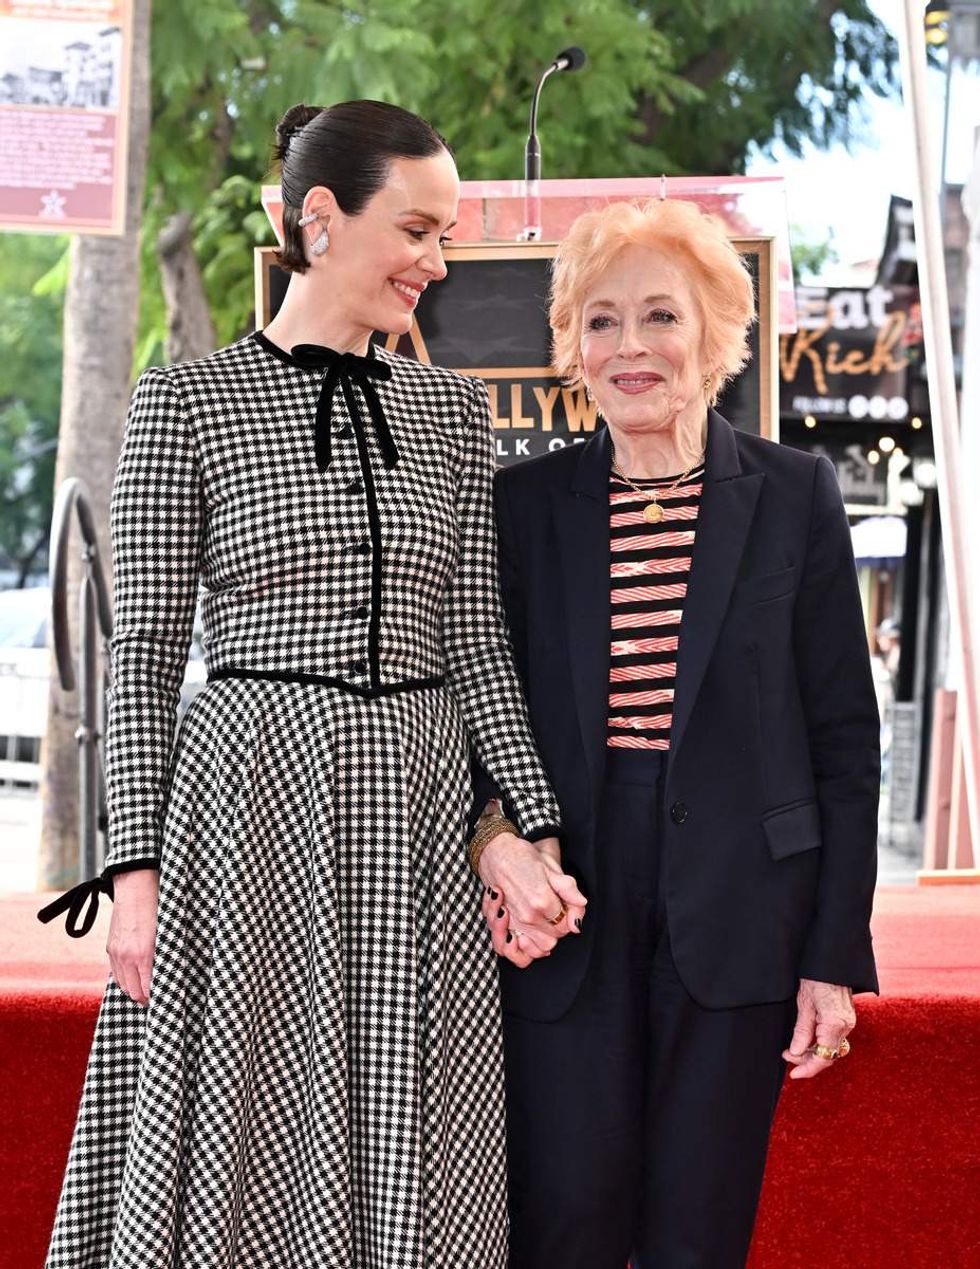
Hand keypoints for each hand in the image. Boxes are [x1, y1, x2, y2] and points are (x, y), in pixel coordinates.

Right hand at [106, 869, 158, 1005]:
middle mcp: (127, 956)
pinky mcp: (110, 948)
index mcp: (144, 953)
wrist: (135, 886)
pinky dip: (124, 981)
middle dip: (145, 999)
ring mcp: (116, 953)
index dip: (157, 998)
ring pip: (123, 985)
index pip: (148, 988)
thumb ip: (167, 954)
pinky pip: (115, 973)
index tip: (166, 1001)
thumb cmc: (157, 906)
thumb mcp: (167, 931)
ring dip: (133, 991)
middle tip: (156, 1000)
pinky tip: (133, 980)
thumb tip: (170, 972)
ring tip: (145, 993)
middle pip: (133, 991)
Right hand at [479, 833, 586, 967]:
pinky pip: (511, 951)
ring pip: (538, 948)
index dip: (568, 918)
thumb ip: (569, 890)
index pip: (566, 926)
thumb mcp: (550, 868)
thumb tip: (582, 906)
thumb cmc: (522, 857)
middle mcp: (528, 916)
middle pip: (554, 939)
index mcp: (542, 901)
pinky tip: (522, 937)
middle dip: (556, 929)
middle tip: (552, 911)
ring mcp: (512, 922)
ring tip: (539, 924)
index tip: (563, 906)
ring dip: (541, 940)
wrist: (495, 852)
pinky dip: (520, 949)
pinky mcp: (500, 924)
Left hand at [782, 978, 855, 1079]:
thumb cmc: (815, 977)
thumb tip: (796, 1053)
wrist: (830, 961)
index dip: (807, 1068)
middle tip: (786, 1057)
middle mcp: (846, 1026)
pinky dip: (820, 1043)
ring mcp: (849, 1023)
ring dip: (813, 1053)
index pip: (823, 1057)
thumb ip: (801, 1031)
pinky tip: (806, 1041)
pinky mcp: (846, 1018)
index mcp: (835, 1024)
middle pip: (828, 1055)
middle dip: (807, 1061)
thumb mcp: (803, 1004)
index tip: (793, 1073)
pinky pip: (834, 1038)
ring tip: (792, 1050)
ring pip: (831, 1048)